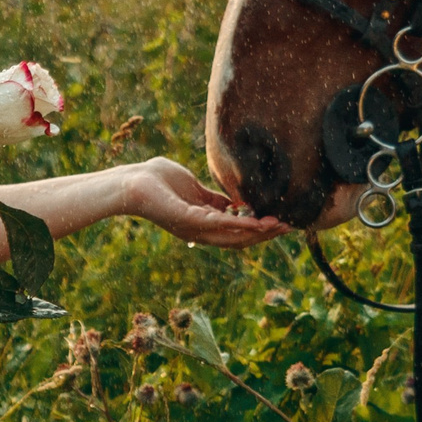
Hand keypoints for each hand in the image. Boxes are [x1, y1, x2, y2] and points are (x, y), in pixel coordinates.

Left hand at [123, 157, 288, 249]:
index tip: (281, 222)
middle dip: (265, 235)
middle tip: (289, 227)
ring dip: (259, 232)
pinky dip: (240, 224)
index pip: (236, 232)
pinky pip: (219, 224)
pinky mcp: (188, 220)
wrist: (132, 183)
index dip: (260, 230)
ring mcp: (194, 228)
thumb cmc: (157, 181)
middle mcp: (200, 232)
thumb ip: (213, 199)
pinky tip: (258, 221)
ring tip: (280, 225)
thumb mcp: (194, 190)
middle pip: (240, 239)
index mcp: (203, 224)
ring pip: (233, 236)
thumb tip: (233, 202)